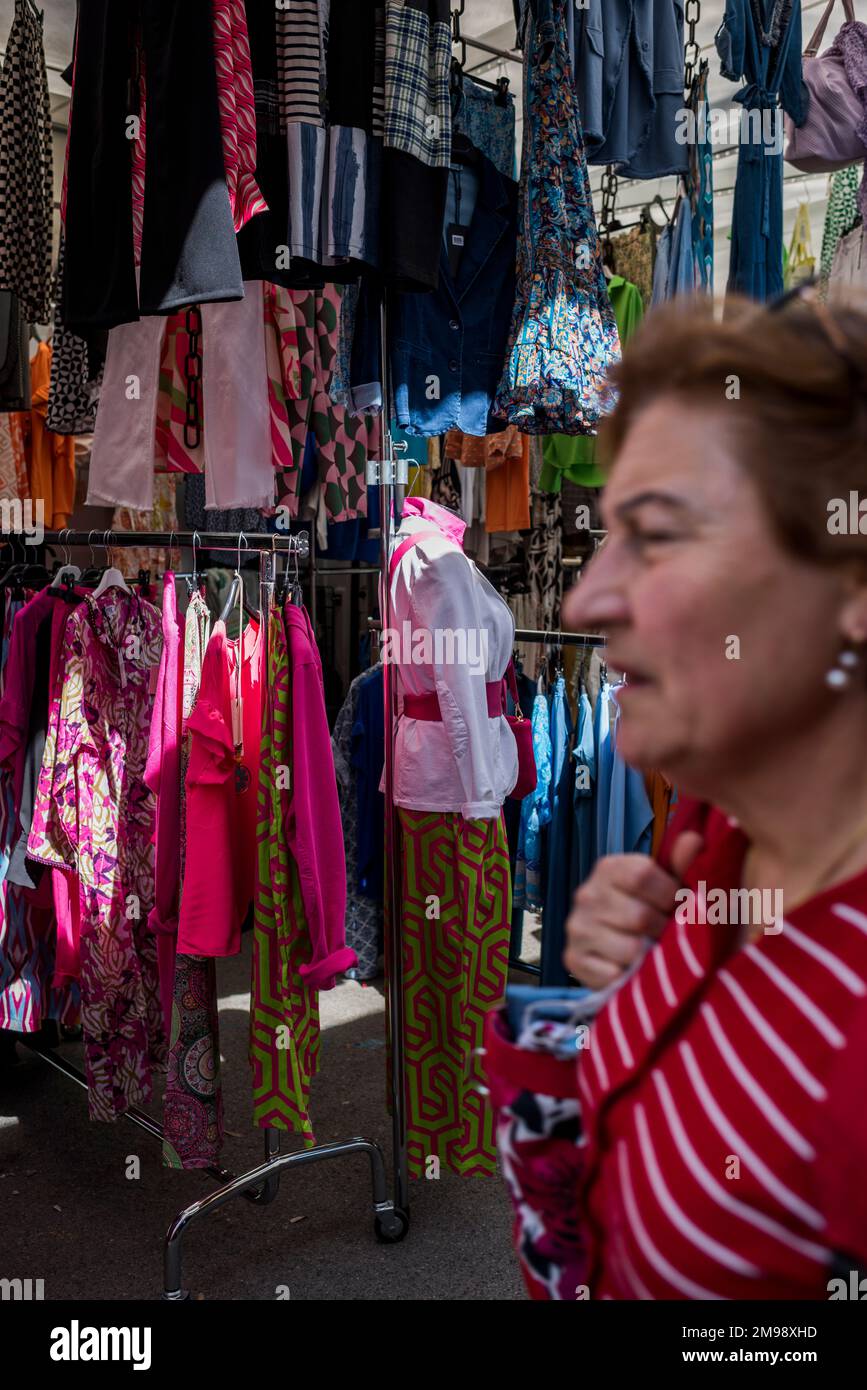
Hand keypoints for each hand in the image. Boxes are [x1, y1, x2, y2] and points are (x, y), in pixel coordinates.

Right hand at [563, 832, 702, 988]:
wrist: (616, 953)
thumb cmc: (647, 912)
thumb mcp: (666, 887)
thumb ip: (680, 866)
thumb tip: (694, 839)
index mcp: (609, 868)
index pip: (642, 874)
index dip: (668, 894)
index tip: (675, 904)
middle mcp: (586, 894)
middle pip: (639, 916)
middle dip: (661, 930)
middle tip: (663, 933)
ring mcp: (576, 927)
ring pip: (629, 949)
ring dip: (647, 956)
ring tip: (648, 950)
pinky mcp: (572, 960)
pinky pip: (612, 974)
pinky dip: (628, 976)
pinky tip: (630, 969)